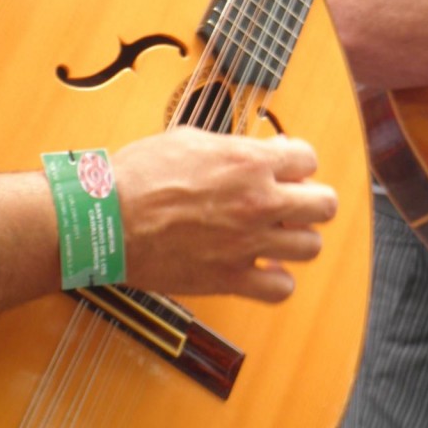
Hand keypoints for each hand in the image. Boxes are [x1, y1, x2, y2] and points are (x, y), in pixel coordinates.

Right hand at [113, 127, 336, 301]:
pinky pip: (281, 288)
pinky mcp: (229, 278)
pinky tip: (263, 268)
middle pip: (325, 205)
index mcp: (250, 163)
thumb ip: (235, 147)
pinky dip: (277, 280)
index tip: (285, 170)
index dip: (297, 164)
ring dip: (297, 240)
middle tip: (292, 204)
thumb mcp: (190, 139)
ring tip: (277, 236)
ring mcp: (248, 243)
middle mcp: (259, 202)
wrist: (102, 219)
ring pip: (311, 247)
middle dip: (311, 201)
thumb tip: (265, 150)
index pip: (308, 159)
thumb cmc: (138, 175)